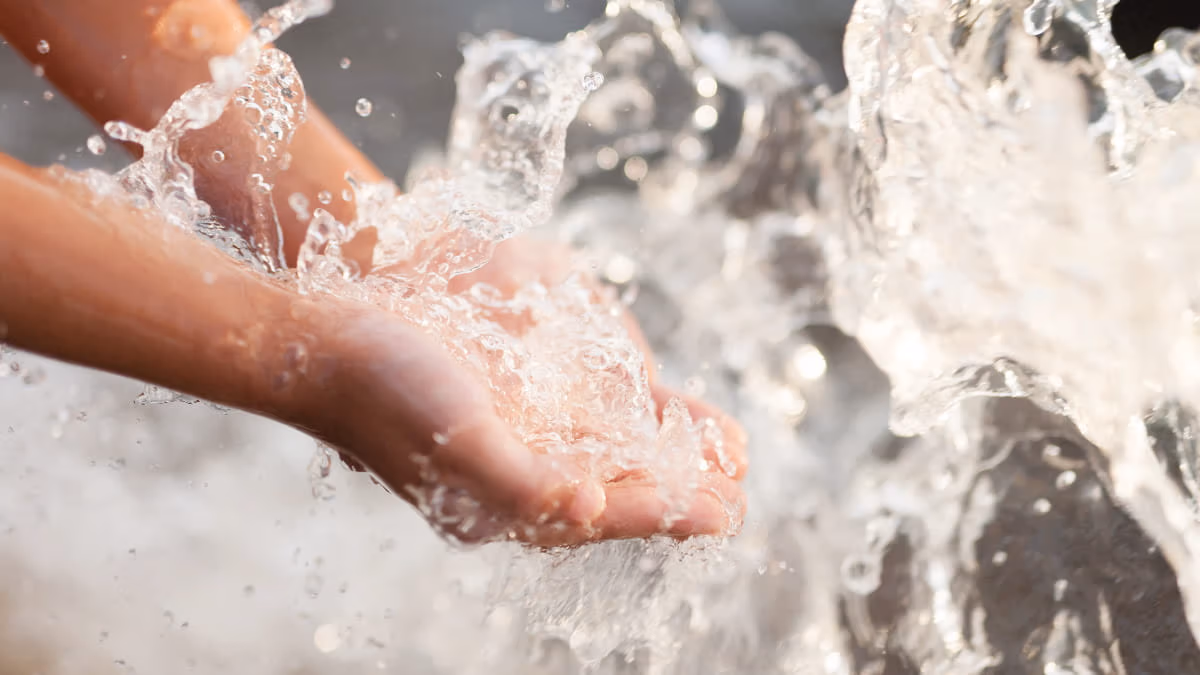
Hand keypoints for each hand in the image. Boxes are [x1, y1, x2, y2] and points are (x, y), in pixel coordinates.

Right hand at [299, 292, 747, 547]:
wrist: (324, 341)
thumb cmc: (382, 389)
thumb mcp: (454, 436)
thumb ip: (518, 483)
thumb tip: (587, 506)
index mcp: (503, 503)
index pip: (603, 515)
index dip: (666, 513)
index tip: (726, 512)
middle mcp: (514, 480)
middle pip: (611, 495)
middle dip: (675, 495)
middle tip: (737, 495)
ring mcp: (511, 443)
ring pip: (602, 461)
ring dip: (659, 462)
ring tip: (716, 461)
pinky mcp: (505, 407)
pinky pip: (580, 425)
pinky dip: (624, 425)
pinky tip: (651, 415)